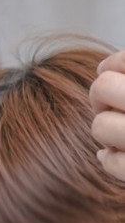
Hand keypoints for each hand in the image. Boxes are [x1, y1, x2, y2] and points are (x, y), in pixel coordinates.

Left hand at [90, 51, 124, 181]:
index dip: (114, 64)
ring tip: (122, 129)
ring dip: (106, 128)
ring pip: (100, 125)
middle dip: (102, 95)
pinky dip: (108, 158)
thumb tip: (104, 67)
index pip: (122, 61)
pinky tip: (115, 152)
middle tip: (112, 103)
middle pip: (101, 88)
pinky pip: (110, 161)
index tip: (112, 71)